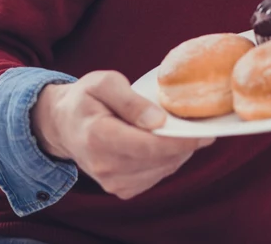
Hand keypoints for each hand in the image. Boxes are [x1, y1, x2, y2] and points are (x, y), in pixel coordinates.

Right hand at [31, 71, 213, 199]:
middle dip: (185, 144)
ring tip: (182, 131)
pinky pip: (156, 176)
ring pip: (162, 170)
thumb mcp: (104, 83)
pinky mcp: (120, 188)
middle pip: (159, 160)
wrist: (64, 125)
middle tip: (201, 125)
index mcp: (98, 136)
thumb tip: (159, 120)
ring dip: (179, 153)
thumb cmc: (86, 98)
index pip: (147, 146)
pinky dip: (168, 161)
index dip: (180, 141)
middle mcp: (103, 164)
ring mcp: (111, 181)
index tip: (206, 133)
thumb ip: (131, 100)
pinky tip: (166, 144)